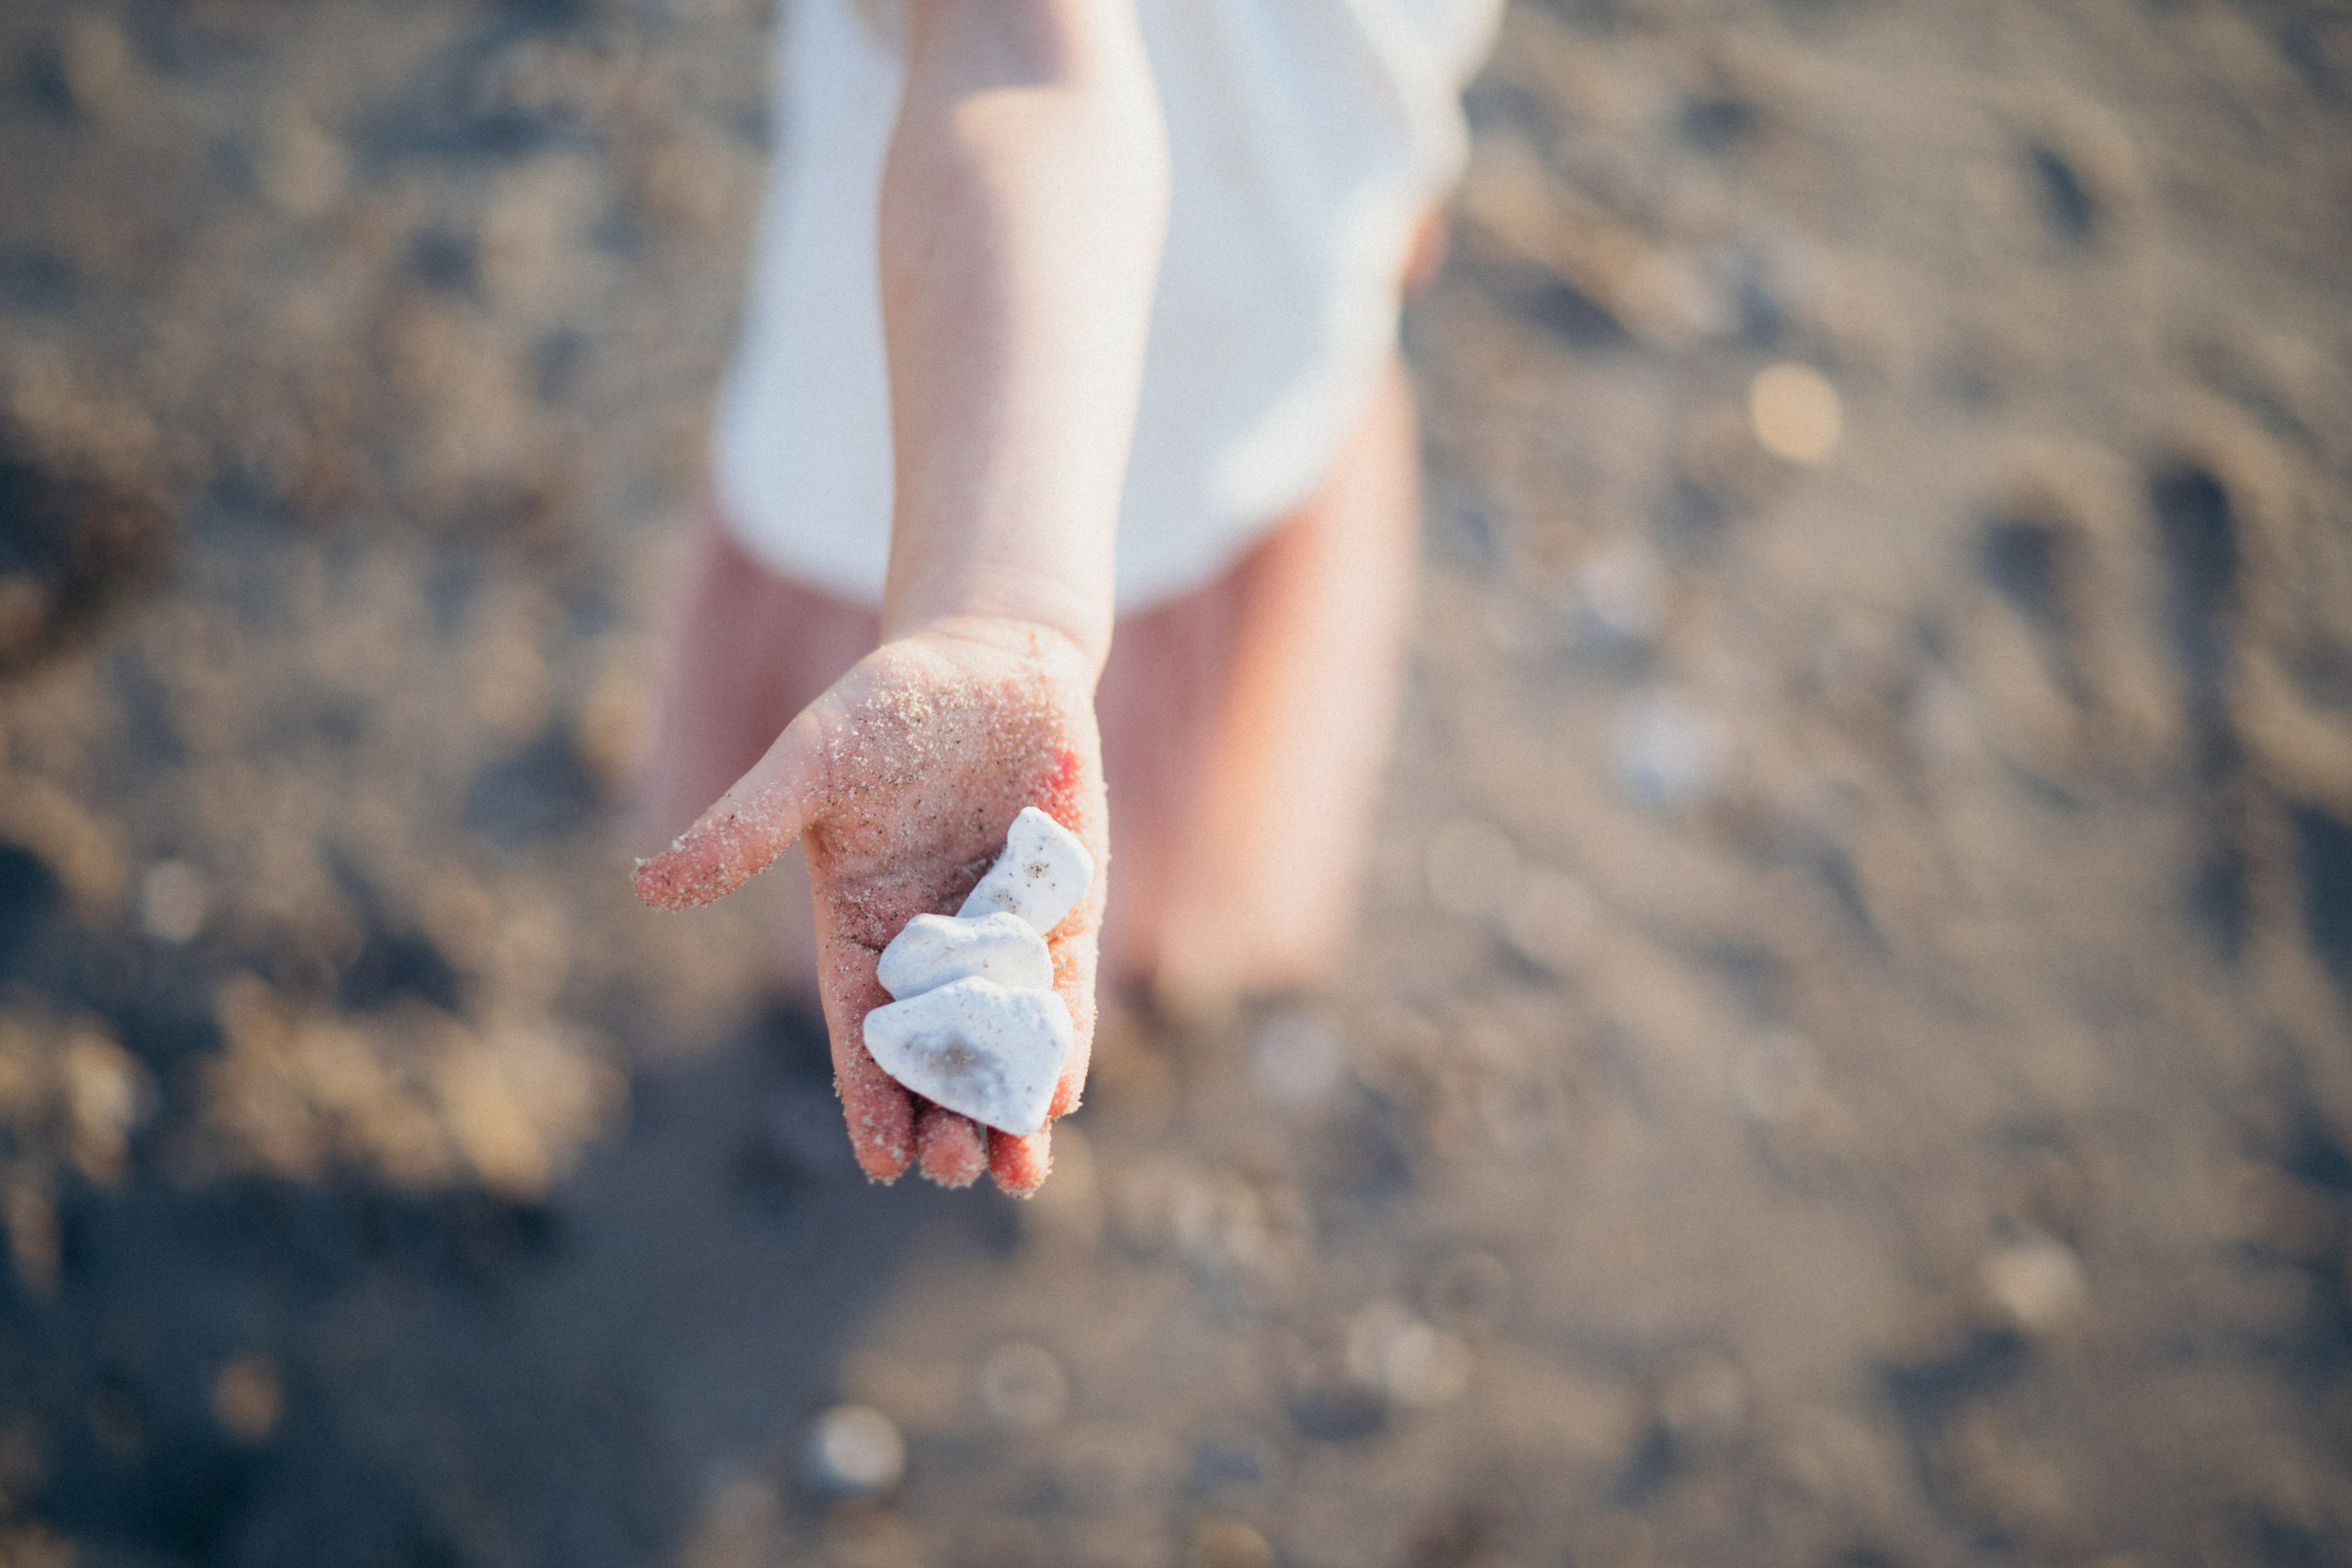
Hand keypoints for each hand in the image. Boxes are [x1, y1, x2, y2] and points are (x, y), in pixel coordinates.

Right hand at [632, 616, 1105, 1194]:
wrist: (995, 664)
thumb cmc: (892, 706)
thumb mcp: (812, 762)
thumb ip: (747, 826)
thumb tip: (650, 886)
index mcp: (860, 931)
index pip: (864, 1034)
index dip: (870, 1098)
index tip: (881, 1159)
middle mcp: (930, 952)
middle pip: (936, 1058)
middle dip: (944, 1118)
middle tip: (952, 1168)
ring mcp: (1001, 941)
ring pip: (1002, 1045)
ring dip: (1007, 1109)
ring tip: (1016, 1172)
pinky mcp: (1063, 919)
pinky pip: (1063, 998)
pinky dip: (1063, 1045)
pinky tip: (1064, 1095)